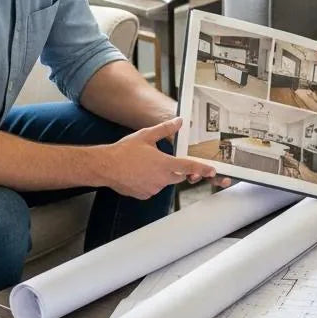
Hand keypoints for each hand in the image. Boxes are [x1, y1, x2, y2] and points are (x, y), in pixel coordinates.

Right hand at [97, 118, 215, 199]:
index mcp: (164, 164)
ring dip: (162, 175)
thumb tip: (179, 122)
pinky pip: (153, 188)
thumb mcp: (146, 135)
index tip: (211, 171)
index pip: (189, 167)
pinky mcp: (144, 195)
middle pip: (179, 176)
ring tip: (145, 165)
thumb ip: (165, 129)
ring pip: (165, 182)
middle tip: (164, 160)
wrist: (105, 166)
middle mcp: (161, 179)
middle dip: (177, 169)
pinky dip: (151, 182)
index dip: (202, 169)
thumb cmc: (124, 151)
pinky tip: (140, 174)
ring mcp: (152, 189)